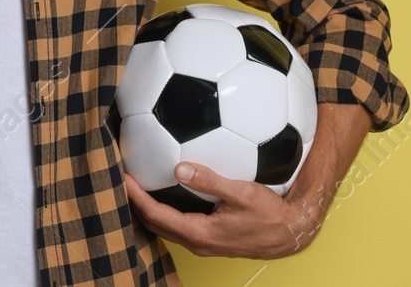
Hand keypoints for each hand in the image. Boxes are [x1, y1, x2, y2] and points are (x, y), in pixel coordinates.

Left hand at [124, 161, 322, 260]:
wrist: (289, 233)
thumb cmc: (269, 214)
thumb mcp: (241, 193)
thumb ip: (210, 180)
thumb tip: (180, 167)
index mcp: (199, 233)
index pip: (155, 215)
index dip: (135, 196)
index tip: (122, 176)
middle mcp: (196, 242)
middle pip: (153, 224)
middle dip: (135, 204)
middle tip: (121, 178)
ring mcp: (202, 243)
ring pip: (164, 227)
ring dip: (147, 208)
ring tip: (136, 185)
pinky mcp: (208, 239)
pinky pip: (177, 226)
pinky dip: (162, 211)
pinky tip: (163, 193)